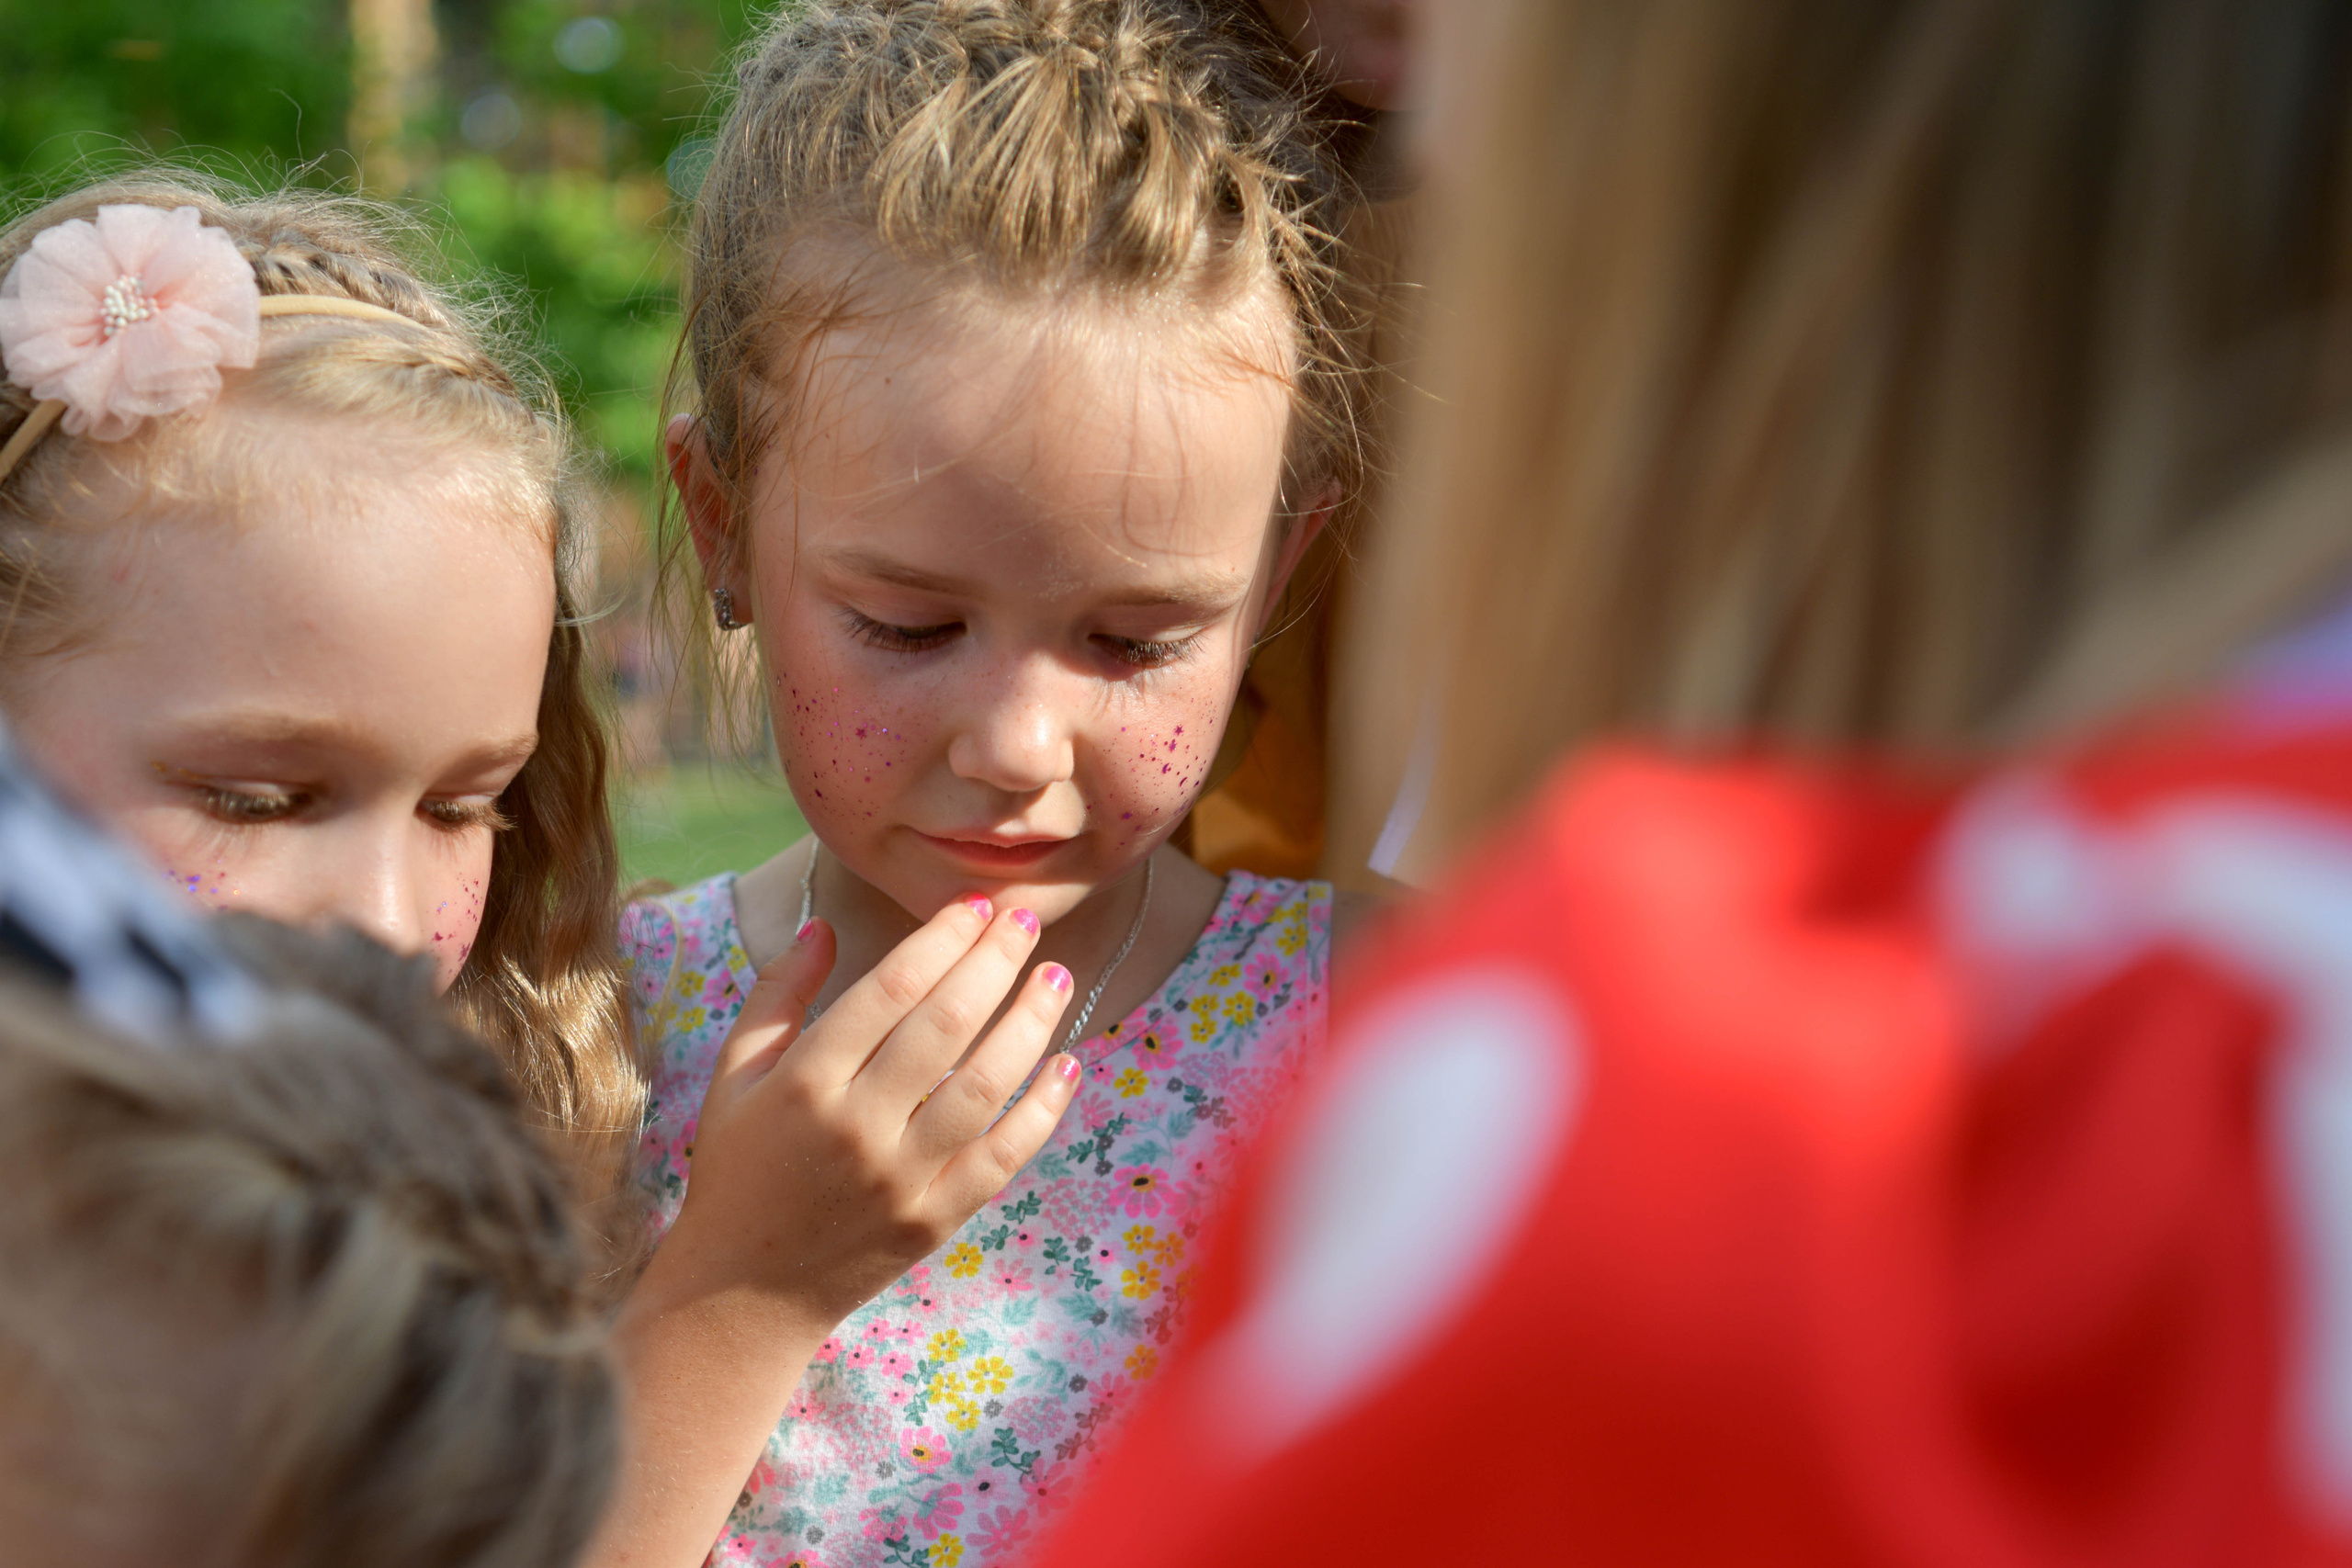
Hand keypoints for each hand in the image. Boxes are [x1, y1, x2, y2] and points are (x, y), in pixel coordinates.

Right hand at [670, 892, 1078, 1325]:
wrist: (743, 1292)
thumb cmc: (738, 1168)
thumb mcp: (732, 1074)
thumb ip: (778, 994)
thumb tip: (827, 924)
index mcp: (804, 1080)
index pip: (891, 988)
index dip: (941, 938)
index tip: (975, 905)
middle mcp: (857, 1125)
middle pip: (947, 1025)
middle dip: (994, 961)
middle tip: (1025, 918)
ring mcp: (902, 1176)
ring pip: (986, 1084)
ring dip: (1031, 1022)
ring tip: (1057, 975)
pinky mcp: (935, 1218)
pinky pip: (1003, 1156)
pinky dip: (1043, 1109)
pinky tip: (1068, 1065)